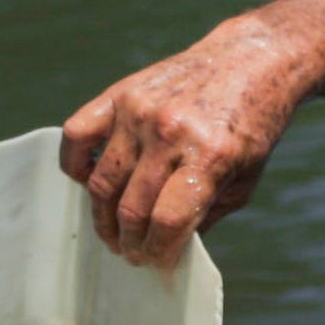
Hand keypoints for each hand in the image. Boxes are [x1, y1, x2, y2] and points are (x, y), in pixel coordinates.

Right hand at [59, 27, 306, 266]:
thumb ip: (204, 215)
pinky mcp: (119, 94)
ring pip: (101, 182)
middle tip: (132, 253)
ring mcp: (139, 111)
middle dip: (130, 243)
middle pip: (132, 208)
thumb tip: (166, 248)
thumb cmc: (249, 128)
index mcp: (209, 156)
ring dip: (103, 218)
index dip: (158, 251)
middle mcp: (170, 132)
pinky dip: (74, 165)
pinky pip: (76, 136)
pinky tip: (89, 182)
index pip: (168, 221)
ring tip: (113, 232)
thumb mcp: (243, 180)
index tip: (156, 262)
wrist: (248, 62)